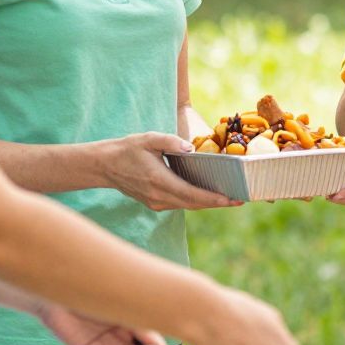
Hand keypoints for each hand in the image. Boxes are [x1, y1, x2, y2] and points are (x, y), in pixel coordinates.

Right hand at [100, 132, 239, 211]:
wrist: (104, 166)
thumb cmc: (127, 149)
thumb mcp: (148, 139)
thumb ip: (169, 141)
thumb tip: (190, 148)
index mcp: (159, 181)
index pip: (193, 195)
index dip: (214, 199)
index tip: (233, 200)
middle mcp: (159, 197)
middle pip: (195, 204)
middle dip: (218, 203)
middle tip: (241, 199)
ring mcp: (156, 203)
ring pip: (188, 206)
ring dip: (208, 203)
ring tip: (230, 197)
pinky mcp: (155, 203)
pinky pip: (180, 204)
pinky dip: (195, 200)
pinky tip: (208, 195)